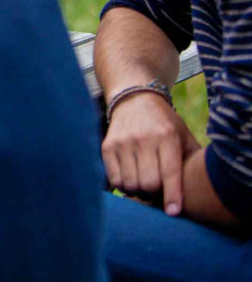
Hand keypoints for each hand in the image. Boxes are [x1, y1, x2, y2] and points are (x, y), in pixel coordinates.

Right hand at [102, 92, 200, 215]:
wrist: (134, 99)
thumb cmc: (164, 123)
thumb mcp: (183, 134)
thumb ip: (192, 158)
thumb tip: (203, 188)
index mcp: (167, 136)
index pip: (170, 172)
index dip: (173, 195)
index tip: (173, 212)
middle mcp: (143, 139)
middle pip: (148, 183)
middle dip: (154, 193)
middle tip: (158, 191)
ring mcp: (123, 142)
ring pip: (130, 184)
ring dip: (138, 191)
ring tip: (144, 185)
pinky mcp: (107, 146)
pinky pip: (115, 178)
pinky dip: (123, 185)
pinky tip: (130, 179)